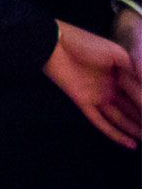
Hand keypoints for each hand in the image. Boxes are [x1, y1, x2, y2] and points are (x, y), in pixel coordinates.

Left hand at [44, 22, 141, 148]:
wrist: (55, 44)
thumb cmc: (86, 44)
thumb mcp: (116, 53)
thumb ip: (135, 68)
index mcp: (122, 74)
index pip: (140, 93)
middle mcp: (113, 87)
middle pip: (133, 108)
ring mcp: (99, 96)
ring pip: (121, 118)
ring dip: (134, 130)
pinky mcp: (85, 103)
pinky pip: (101, 122)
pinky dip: (115, 134)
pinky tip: (130, 144)